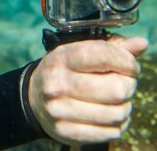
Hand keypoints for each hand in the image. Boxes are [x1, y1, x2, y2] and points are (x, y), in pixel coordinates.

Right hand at [28, 35, 147, 144]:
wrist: (35, 96)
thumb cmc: (64, 69)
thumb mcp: (80, 50)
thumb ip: (112, 46)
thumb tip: (141, 44)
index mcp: (62, 58)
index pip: (103, 56)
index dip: (126, 61)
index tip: (131, 65)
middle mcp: (58, 84)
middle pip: (115, 88)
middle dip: (129, 84)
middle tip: (125, 81)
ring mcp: (60, 110)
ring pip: (117, 113)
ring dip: (126, 105)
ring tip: (118, 98)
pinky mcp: (65, 131)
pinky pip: (109, 132)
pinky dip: (118, 123)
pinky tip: (111, 113)